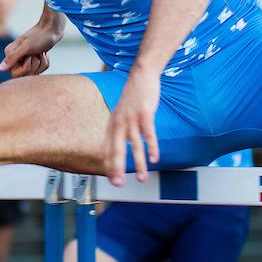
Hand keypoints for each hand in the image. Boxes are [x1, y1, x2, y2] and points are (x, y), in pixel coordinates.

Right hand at [0, 20, 62, 76]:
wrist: (52, 29)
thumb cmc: (40, 36)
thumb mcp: (26, 47)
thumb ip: (13, 58)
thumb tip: (0, 68)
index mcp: (10, 54)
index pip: (15, 74)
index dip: (25, 68)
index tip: (30, 57)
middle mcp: (16, 58)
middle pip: (25, 75)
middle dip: (35, 65)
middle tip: (37, 53)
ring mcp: (25, 59)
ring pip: (34, 73)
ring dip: (41, 62)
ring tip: (41, 52)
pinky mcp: (34, 59)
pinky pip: (40, 69)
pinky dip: (44, 62)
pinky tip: (44, 53)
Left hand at [104, 70, 159, 186]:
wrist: (141, 76)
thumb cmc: (133, 97)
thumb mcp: (121, 114)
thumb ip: (119, 129)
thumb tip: (119, 146)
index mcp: (112, 125)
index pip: (107, 150)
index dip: (109, 166)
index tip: (113, 180)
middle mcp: (119, 123)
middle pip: (116, 150)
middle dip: (117, 169)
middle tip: (119, 184)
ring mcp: (132, 119)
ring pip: (134, 146)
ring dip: (138, 164)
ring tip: (142, 178)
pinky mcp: (145, 114)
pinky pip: (149, 134)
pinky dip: (152, 147)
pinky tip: (154, 159)